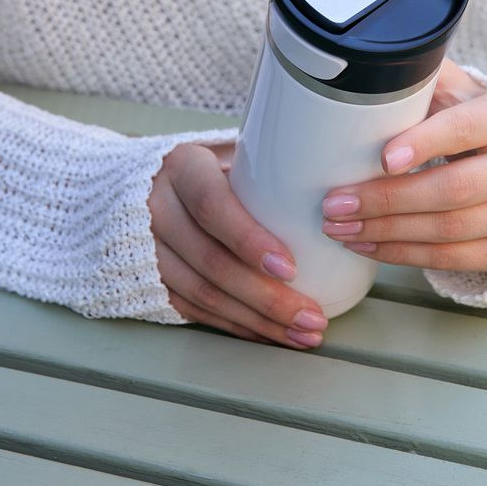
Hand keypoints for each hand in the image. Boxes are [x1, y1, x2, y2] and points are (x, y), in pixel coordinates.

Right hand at [148, 141, 326, 347]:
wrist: (148, 181)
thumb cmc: (213, 165)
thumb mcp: (233, 152)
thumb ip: (271, 165)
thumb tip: (338, 181)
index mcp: (182, 167)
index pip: (212, 205)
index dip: (249, 240)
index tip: (290, 266)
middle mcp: (157, 207)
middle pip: (211, 261)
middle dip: (266, 297)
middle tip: (311, 316)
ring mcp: (150, 248)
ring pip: (204, 294)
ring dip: (258, 320)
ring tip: (303, 333)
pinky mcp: (153, 278)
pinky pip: (196, 310)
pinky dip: (238, 325)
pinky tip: (271, 334)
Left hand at [321, 59, 486, 271]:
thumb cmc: (470, 120)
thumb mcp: (456, 90)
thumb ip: (420, 79)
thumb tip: (360, 68)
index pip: (466, 129)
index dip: (425, 143)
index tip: (382, 158)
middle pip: (455, 188)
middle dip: (387, 199)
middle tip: (335, 202)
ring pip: (449, 229)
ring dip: (385, 232)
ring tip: (339, 226)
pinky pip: (450, 259)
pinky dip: (401, 254)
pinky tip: (365, 245)